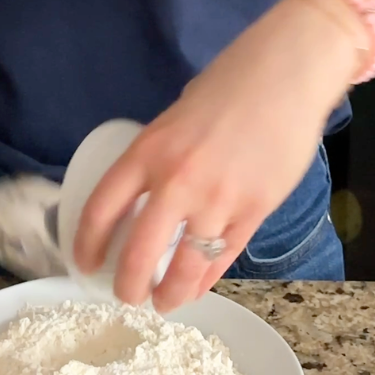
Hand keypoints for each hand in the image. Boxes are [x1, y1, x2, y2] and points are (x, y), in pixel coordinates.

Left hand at [73, 0, 368, 311]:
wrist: (289, 71)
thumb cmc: (233, 81)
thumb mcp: (178, 113)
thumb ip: (163, 154)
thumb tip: (154, 187)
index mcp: (149, 150)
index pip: (101, 208)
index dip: (87, 244)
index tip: (85, 263)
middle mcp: (177, 180)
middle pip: (140, 252)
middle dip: (128, 283)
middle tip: (127, 295)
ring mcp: (218, 199)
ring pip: (185, 265)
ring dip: (170, 293)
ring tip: (164, 302)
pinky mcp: (256, 210)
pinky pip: (223, 255)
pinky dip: (207, 277)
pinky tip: (197, 286)